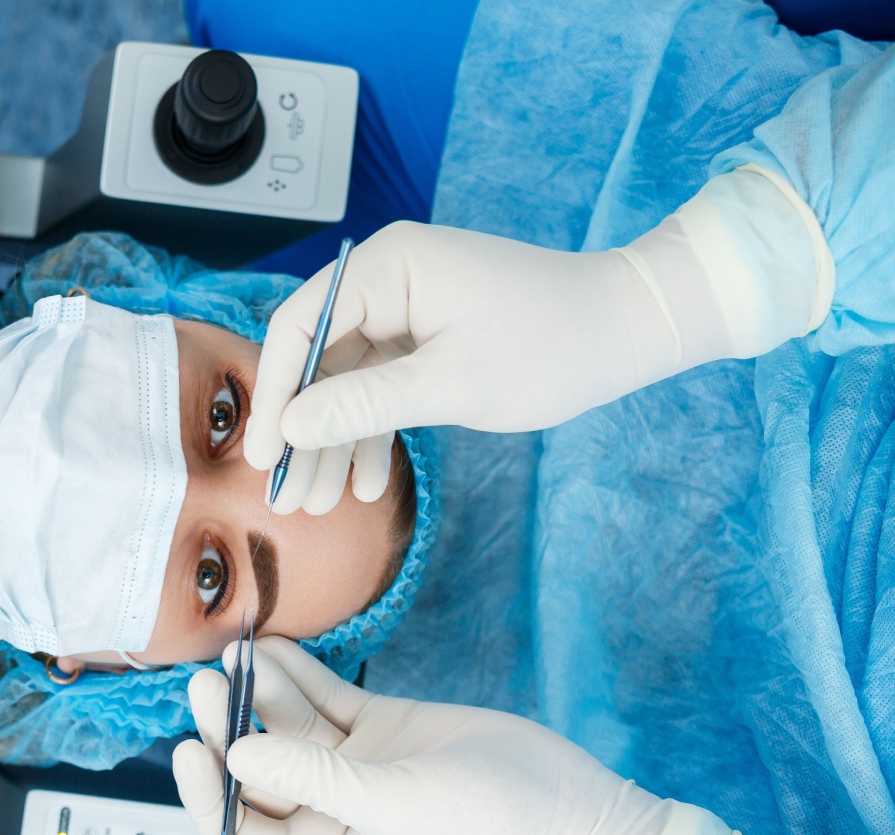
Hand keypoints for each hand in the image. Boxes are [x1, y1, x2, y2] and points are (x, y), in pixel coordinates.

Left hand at [174, 636, 671, 834]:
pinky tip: (272, 646)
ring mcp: (353, 770)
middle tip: (204, 680)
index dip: (208, 794)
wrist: (571, 814)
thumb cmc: (487, 831)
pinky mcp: (380, 731)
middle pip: (257, 771)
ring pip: (286, 728)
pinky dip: (298, 674)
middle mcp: (329, 816)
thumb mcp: (393, 806)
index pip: (241, 832)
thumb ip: (312, 780)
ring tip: (235, 651)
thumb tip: (236, 757)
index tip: (188, 747)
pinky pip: (324, 700)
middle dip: (228, 727)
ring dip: (260, 692)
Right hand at [246, 170, 824, 509]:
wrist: (632, 329)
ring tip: (318, 506)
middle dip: (304, 433)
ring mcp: (408, 307)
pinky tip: (366, 487)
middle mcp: (389, 277)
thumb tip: (291, 427)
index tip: (263, 455)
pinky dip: (372, 432)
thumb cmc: (554, 345)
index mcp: (389, 267)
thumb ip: (363, 405)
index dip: (274, 395)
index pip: (299, 326)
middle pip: (317, 359)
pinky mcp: (427, 334)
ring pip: (346, 381)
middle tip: (285, 497)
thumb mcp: (452, 386)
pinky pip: (381, 385)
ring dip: (334, 443)